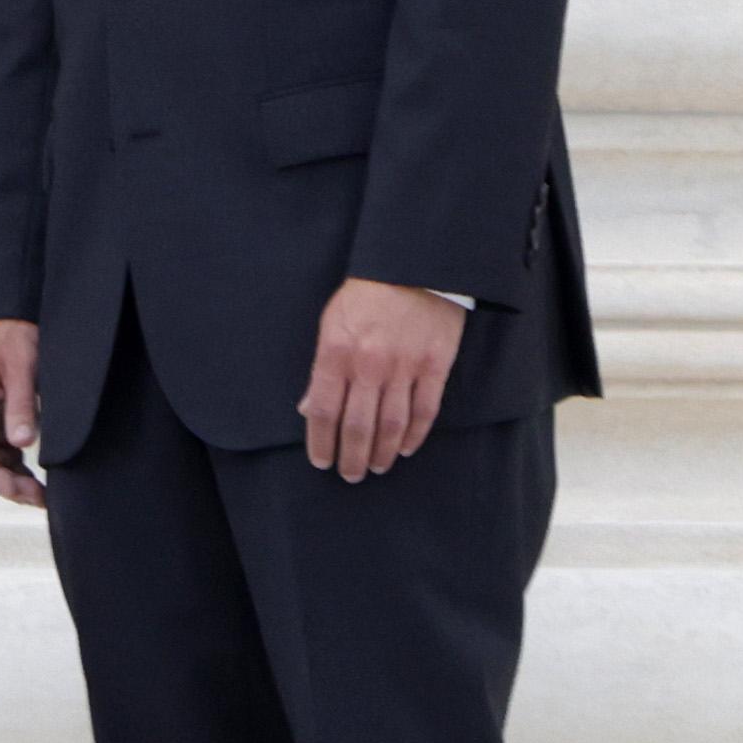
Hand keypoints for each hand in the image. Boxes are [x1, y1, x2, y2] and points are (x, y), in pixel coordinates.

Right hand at [0, 320, 46, 506]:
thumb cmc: (13, 332)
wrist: (13, 312)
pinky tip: (34, 477)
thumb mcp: (21, 365)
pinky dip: (15, 465)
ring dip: (10, 478)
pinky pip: (0, 448)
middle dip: (3, 483)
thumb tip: (23, 443)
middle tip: (38, 499)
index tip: (19, 491)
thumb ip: (21, 405)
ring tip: (41, 495)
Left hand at [300, 280, 465, 480]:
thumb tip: (306, 408)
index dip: (320, 441)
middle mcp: (369, 365)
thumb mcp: (330, 324)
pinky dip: (415, 434)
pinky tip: (405, 448)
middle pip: (357, 424)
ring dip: (381, 451)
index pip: (322, 410)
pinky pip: (425, 409)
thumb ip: (321, 369)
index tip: (321, 461)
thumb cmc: (365, 296)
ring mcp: (404, 367)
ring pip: (391, 423)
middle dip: (351, 455)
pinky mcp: (435, 365)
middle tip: (350, 475)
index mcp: (336, 353)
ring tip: (375, 467)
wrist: (414, 267)